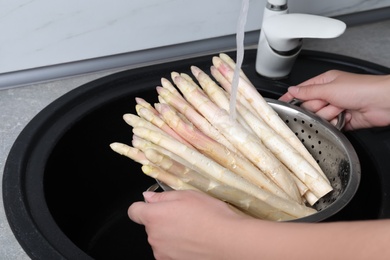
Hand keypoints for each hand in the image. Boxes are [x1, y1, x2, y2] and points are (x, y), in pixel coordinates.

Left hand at [128, 190, 250, 259]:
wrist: (229, 242)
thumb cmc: (210, 215)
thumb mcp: (187, 195)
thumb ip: (163, 197)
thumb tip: (148, 197)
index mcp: (154, 216)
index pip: (134, 211)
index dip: (143, 207)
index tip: (155, 206)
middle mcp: (153, 237)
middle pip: (150, 226)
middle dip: (162, 220)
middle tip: (183, 215)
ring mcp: (162, 253)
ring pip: (160, 240)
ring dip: (170, 235)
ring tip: (192, 230)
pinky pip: (169, 252)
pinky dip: (177, 247)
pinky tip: (194, 242)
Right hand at [279, 70, 389, 129]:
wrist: (384, 102)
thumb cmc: (363, 88)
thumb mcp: (329, 88)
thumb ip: (308, 91)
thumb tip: (292, 90)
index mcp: (326, 81)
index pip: (303, 89)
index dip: (292, 96)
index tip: (281, 103)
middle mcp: (331, 94)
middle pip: (311, 105)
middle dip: (316, 107)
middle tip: (326, 104)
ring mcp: (337, 107)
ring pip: (320, 117)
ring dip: (329, 115)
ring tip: (340, 110)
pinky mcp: (344, 120)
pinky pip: (331, 126)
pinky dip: (335, 124)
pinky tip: (343, 118)